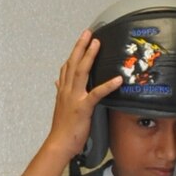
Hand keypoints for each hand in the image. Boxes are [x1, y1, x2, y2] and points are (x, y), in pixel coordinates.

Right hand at [47, 31, 120, 162]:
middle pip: (73, 63)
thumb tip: (57, 81)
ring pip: (80, 72)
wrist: (59, 143)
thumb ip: (60, 92)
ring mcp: (74, 98)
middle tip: (89, 33)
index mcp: (63, 90)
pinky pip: (96, 94)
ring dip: (89, 56)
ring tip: (97, 43)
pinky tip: (117, 79)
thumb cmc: (62, 128)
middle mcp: (67, 90)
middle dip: (81, 46)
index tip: (81, 40)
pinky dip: (107, 85)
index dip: (74, 52)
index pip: (67, 67)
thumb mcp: (60, 106)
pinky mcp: (83, 108)